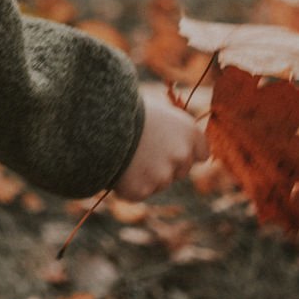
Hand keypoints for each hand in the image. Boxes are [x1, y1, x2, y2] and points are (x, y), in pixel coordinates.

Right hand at [112, 83, 207, 201]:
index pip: (201, 154)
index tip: (171, 148)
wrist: (97, 118)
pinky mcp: (142, 190)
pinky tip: (117, 166)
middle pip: (180, 171)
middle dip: (164, 165)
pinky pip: (138, 192)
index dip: (185, 152)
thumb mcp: (158, 110)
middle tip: (141, 149)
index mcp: (189, 132)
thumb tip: (174, 140)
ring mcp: (163, 176)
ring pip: (158, 183)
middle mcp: (182, 156)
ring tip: (125, 153)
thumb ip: (173, 129)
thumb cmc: (125, 107)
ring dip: (145, 174)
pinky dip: (128, 184)